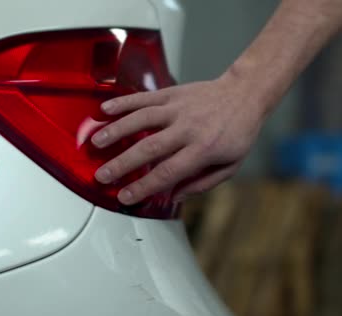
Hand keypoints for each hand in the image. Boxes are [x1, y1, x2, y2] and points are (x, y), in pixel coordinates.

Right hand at [91, 72, 269, 204]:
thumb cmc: (238, 132)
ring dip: (117, 130)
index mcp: (203, 149)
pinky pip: (144, 98)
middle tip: (102, 176)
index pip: (168, 172)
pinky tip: (105, 110)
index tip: (125, 197)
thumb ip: (201, 183)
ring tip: (96, 142)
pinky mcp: (172, 93)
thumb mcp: (229, 165)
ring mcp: (179, 108)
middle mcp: (189, 128)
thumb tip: (173, 196)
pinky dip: (123, 103)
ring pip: (143, 119)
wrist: (245, 93)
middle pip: (150, 148)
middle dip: (123, 164)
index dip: (144, 187)